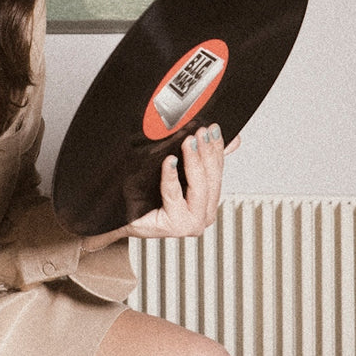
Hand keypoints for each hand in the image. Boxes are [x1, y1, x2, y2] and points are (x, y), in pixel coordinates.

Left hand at [80, 124, 240, 250]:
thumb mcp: (178, 171)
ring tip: (189, 142)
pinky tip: (169, 162)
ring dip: (194, 162)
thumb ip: (203, 158)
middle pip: (211, 179)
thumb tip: (233, 141)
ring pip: (199, 188)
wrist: (122, 216)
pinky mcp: (175, 226)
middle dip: (206, 153)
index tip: (213, 129)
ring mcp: (191, 223)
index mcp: (208, 203)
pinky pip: (174, 196)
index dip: (217, 149)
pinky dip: (172, 176)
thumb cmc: (146, 196)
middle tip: (201, 132)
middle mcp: (203, 215)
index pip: (218, 171)